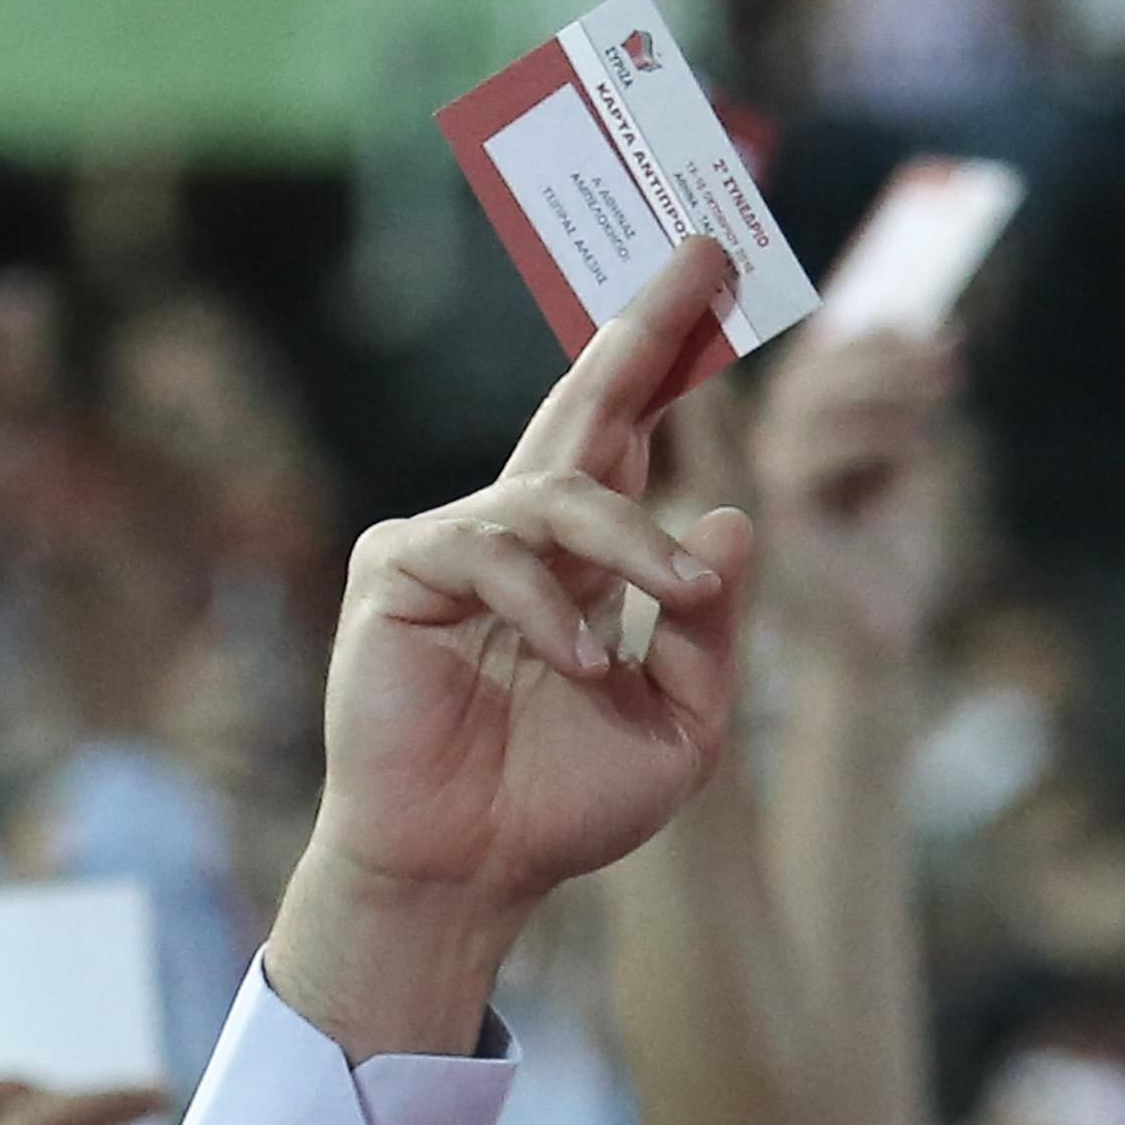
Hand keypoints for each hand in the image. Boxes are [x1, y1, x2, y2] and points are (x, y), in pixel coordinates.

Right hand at [269, 242, 755, 1048]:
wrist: (467, 872)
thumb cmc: (559, 805)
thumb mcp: (682, 721)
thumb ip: (709, 624)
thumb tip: (729, 509)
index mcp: (584, 563)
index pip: (633, 442)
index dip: (670, 364)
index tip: (720, 281)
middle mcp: (517, 536)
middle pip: (583, 408)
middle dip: (644, 330)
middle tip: (704, 252)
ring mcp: (451, 547)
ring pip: (556, 495)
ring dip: (629, 543)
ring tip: (673, 602)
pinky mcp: (394, 574)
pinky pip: (486, 551)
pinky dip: (543, 603)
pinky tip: (575, 660)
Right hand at [753, 327, 957, 664]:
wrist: (890, 632)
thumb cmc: (900, 553)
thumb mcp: (915, 455)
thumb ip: (907, 394)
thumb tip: (929, 326)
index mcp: (798, 430)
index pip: (816, 357)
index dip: (870, 334)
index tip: (945, 332)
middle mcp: (770, 448)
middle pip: (807, 370)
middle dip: (882, 351)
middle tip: (951, 356)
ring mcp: (767, 479)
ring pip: (808, 401)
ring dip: (885, 384)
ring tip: (944, 391)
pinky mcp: (776, 513)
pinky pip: (812, 451)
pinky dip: (873, 434)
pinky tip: (921, 447)